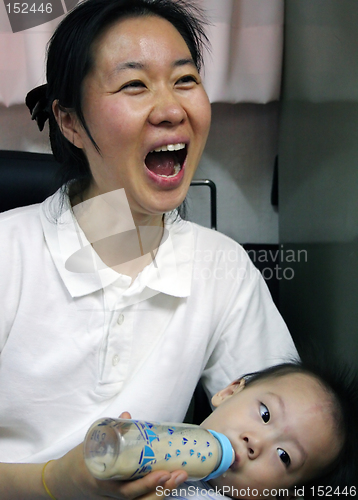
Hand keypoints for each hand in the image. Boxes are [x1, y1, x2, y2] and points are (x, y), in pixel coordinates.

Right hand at [44, 413, 187, 499]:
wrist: (61, 483)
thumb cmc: (77, 461)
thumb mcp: (90, 443)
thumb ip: (110, 430)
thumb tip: (127, 415)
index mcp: (101, 481)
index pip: (126, 489)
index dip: (146, 484)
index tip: (163, 473)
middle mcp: (108, 496)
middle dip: (161, 490)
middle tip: (179, 475)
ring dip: (162, 493)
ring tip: (179, 479)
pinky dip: (153, 495)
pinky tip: (169, 485)